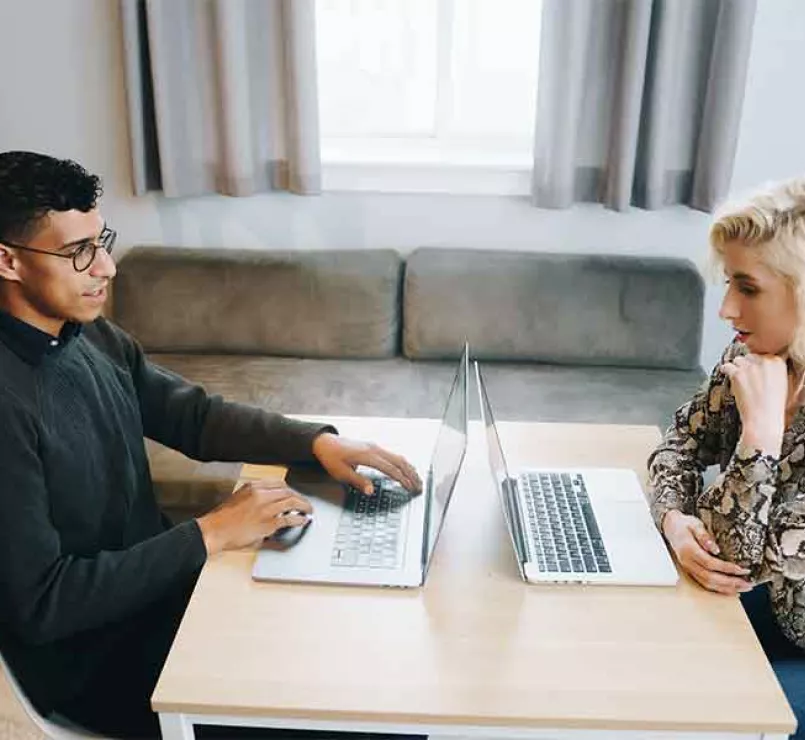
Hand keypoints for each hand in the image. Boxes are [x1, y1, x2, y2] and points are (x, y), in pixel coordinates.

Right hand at [196, 479, 312, 555]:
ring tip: (308, 510)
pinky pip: (289, 518)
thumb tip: (267, 502)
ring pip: (292, 501)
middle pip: (288, 491)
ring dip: (303, 506)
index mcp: (253, 486)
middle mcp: (261, 494)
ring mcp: (266, 508)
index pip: (278, 483)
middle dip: (298, 497)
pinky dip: (299, 519)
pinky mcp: (268, 522)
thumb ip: (254, 496)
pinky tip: (302, 520)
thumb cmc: (222, 519)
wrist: (214, 530)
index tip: (293, 494)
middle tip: (304, 503)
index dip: (289, 490)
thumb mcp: (238, 498)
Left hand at [312, 433, 421, 494]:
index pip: (391, 469)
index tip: (410, 488)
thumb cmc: (331, 457)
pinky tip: (406, 469)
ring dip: (409, 468)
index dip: (402, 479)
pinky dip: (402, 463)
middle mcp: (374, 449)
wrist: (325, 443)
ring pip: (398, 457)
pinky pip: (392, 455)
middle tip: (419, 486)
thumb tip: (371, 491)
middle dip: (411, 475)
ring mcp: (375, 447)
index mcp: (368, 455)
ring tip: (417, 479)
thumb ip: (358, 481)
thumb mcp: (341, 473)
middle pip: (399, 462)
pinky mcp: (373, 447)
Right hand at [662, 510, 751, 594]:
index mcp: (688, 550)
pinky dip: (718, 589)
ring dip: (727, 588)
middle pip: (710, 577)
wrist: (671, 527)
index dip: (727, 568)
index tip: (743, 569)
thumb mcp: (695, 524)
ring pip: (708, 583)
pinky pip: (705, 584)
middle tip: (748, 583)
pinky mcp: (691, 571)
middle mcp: (687, 562)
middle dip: (731, 582)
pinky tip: (730, 589)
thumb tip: (715, 549)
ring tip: (743, 588)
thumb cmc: (684, 525)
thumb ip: (704, 536)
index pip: (710, 563)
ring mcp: (688, 568)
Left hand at [720, 353, 786, 454]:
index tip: (756, 372)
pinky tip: (727, 375)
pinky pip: (726, 366)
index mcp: (778, 363)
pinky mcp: (737, 373)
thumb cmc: (772, 406)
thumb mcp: (781, 383)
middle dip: (747, 366)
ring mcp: (750, 367)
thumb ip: (772, 371)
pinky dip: (725, 371)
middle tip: (747, 379)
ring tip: (740, 381)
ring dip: (737, 369)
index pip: (763, 355)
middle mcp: (765, 361)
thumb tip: (761, 365)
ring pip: (738, 360)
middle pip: (750, 356)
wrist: (763, 419)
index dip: (757, 365)